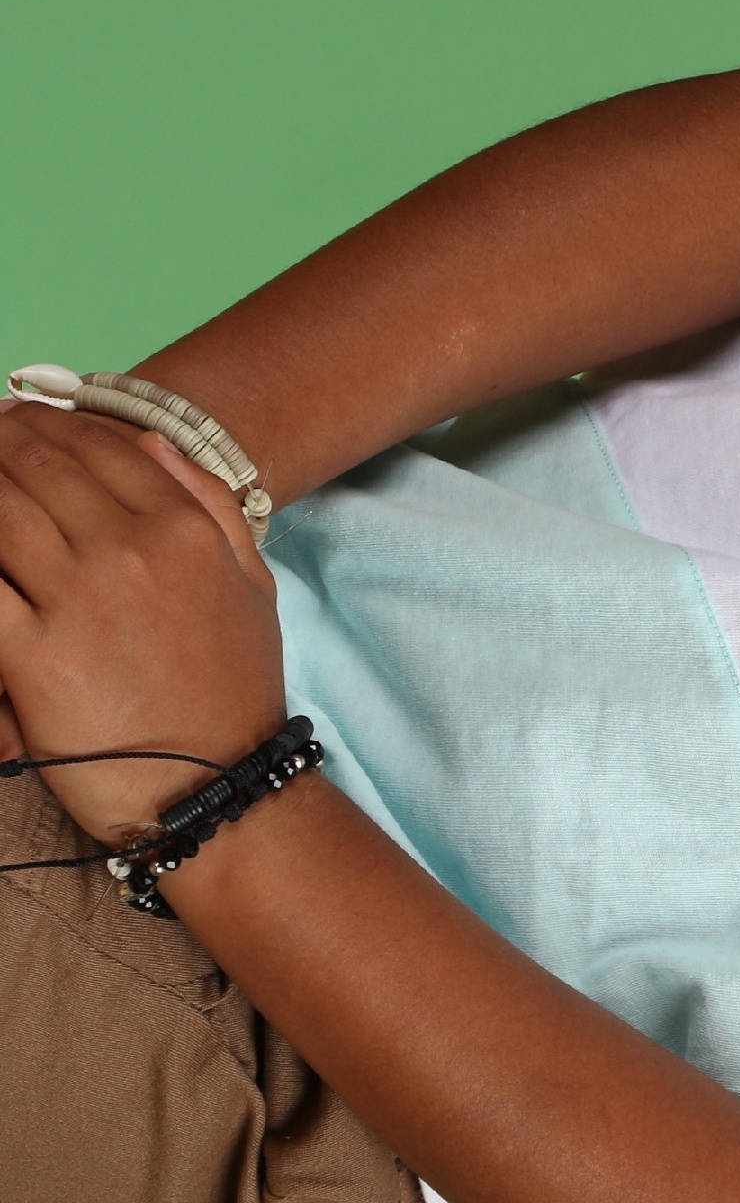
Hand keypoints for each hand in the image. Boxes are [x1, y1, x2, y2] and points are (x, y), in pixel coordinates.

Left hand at [0, 403, 285, 841]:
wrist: (216, 782)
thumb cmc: (233, 687)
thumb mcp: (253, 586)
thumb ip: (209, 504)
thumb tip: (150, 443)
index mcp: (184, 531)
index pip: (99, 445)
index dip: (47, 421)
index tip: (17, 419)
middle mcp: (128, 552)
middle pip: (35, 465)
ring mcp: (75, 600)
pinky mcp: (28, 653)